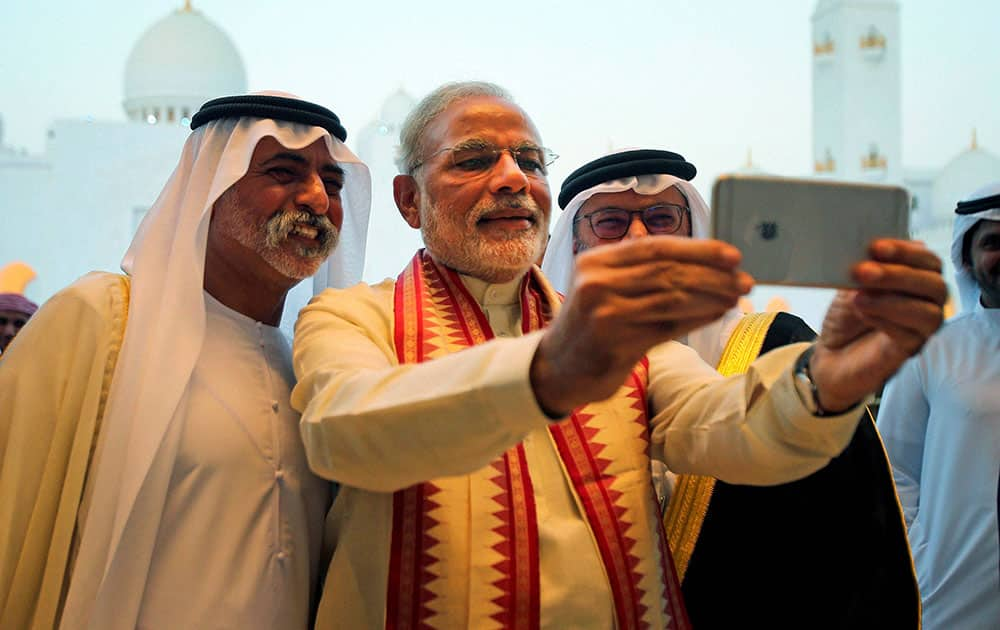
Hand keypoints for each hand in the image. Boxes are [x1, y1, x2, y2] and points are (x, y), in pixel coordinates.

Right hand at [531, 236, 753, 415]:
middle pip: (667, 270)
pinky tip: (717, 314)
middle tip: (743, 280)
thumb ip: (639, 270)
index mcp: (595, 260)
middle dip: (712, 274)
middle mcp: (596, 282)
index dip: (698, 249)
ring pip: (671, 297)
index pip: (655, 246)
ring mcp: (604, 313)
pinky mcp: (615, 343)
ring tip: (735, 297)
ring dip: (711, 296)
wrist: (555, 369)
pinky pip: (667, 326)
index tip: (732, 255)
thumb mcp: (603, 286)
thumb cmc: (589, 325)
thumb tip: (702, 259)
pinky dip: (697, 318)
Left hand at [810, 239, 946, 411]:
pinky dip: (888, 322)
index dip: (905, 252)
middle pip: (934, 285)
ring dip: (891, 301)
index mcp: (915, 279)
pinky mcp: (911, 350)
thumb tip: (866, 254)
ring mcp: (921, 327)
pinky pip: (913, 336)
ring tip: (858, 298)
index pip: (927, 261)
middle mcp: (925, 302)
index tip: (876, 247)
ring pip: (929, 312)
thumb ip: (863, 271)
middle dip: (898, 275)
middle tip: (863, 272)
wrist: (830, 355)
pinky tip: (865, 315)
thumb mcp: (849, 287)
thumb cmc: (845, 318)